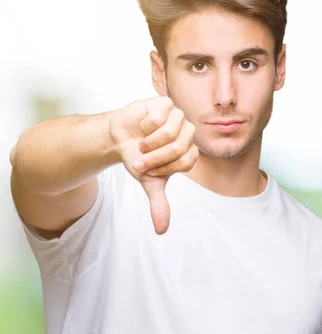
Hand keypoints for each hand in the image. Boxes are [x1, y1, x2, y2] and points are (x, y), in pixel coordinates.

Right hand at [109, 96, 197, 234]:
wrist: (119, 136)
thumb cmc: (138, 157)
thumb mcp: (148, 182)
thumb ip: (158, 203)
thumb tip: (161, 230)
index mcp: (189, 151)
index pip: (186, 162)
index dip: (164, 168)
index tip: (148, 169)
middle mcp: (188, 133)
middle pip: (179, 148)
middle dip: (155, 157)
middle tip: (139, 159)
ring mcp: (178, 116)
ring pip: (169, 132)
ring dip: (149, 142)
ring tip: (141, 143)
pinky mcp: (165, 103)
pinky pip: (158, 117)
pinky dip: (145, 125)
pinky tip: (142, 126)